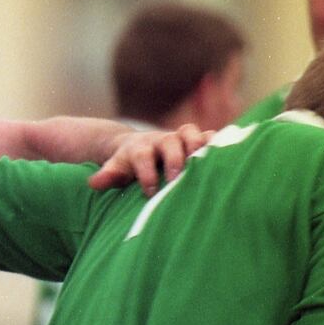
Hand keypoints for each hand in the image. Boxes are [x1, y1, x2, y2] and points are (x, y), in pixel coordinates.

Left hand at [88, 123, 211, 195]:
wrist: (137, 146)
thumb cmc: (127, 165)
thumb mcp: (115, 170)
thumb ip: (107, 175)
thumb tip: (93, 183)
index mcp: (139, 148)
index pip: (142, 156)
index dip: (146, 172)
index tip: (149, 191)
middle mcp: (160, 140)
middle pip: (168, 142)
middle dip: (174, 159)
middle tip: (177, 178)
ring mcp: (179, 138)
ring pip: (190, 134)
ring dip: (198, 146)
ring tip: (206, 161)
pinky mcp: (195, 139)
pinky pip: (210, 136)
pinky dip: (218, 142)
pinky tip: (230, 154)